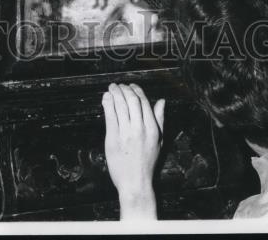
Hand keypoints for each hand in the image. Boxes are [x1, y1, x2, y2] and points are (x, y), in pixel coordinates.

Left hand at [102, 83, 163, 219]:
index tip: (130, 86)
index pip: (144, 101)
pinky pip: (110, 115)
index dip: (136, 90)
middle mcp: (140, 129)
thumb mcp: (159, 140)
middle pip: (131, 100)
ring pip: (120, 105)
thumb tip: (162, 101)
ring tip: (111, 89)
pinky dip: (107, 103)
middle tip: (118, 85)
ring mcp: (126, 133)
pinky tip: (106, 99)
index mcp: (152, 129)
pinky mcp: (113, 138)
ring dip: (114, 93)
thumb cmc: (147, 162)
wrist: (135, 183)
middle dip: (124, 89)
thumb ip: (159, 119)